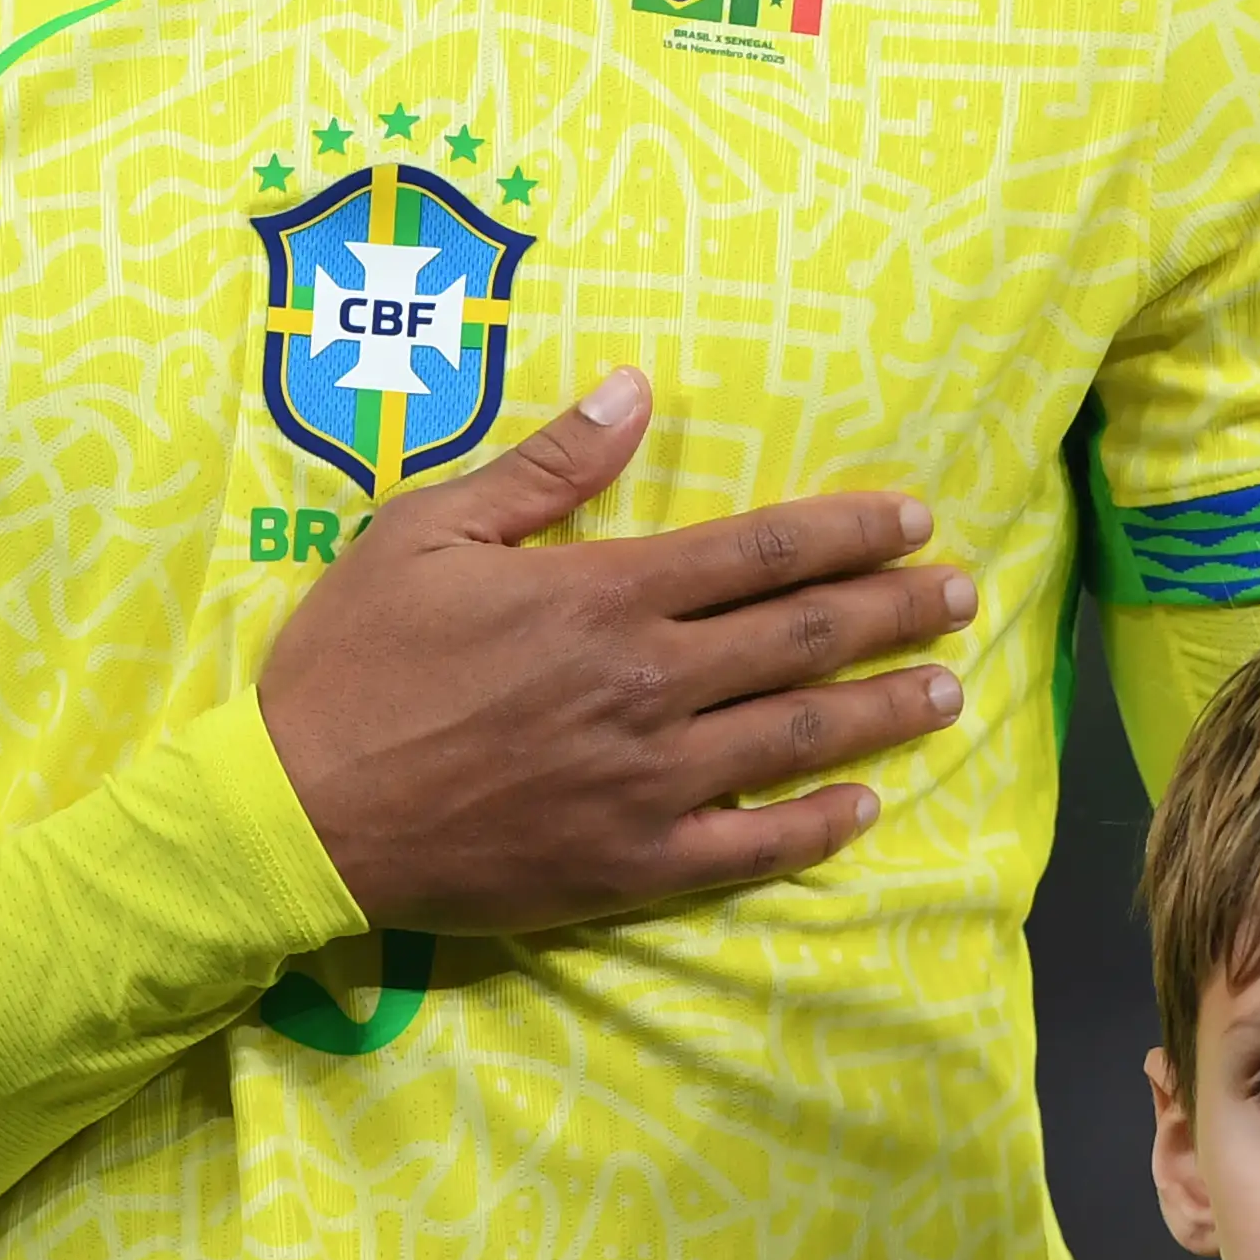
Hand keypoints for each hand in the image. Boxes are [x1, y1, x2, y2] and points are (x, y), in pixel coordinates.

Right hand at [255, 368, 974, 931]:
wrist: (299, 809)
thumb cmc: (356, 657)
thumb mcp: (430, 530)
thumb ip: (546, 466)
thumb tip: (636, 392)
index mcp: (606, 595)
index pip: (763, 552)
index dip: (849, 532)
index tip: (914, 520)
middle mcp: (649, 685)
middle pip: (802, 640)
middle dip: (892, 611)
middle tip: (960, 596)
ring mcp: (648, 783)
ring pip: (795, 739)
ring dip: (880, 711)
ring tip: (945, 691)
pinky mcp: (629, 867)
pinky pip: (750, 849)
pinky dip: (815, 827)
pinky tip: (863, 808)